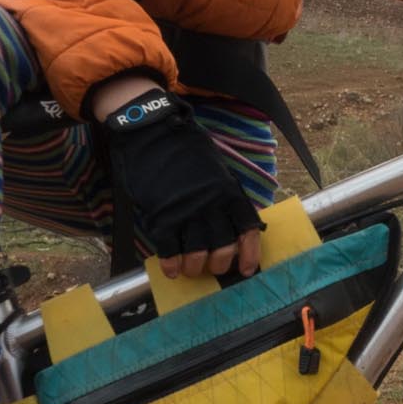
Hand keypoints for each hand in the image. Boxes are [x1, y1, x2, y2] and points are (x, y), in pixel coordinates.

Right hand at [92, 85, 263, 279]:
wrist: (153, 134)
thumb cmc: (186, 151)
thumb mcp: (217, 170)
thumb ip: (226, 196)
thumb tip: (233, 224)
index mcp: (229, 192)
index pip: (247, 229)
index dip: (249, 253)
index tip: (247, 269)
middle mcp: (212, 205)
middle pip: (223, 247)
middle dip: (219, 264)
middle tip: (211, 267)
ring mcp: (187, 212)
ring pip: (197, 253)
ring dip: (194, 267)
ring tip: (189, 269)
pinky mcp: (162, 216)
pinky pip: (169, 249)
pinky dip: (171, 264)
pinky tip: (170, 269)